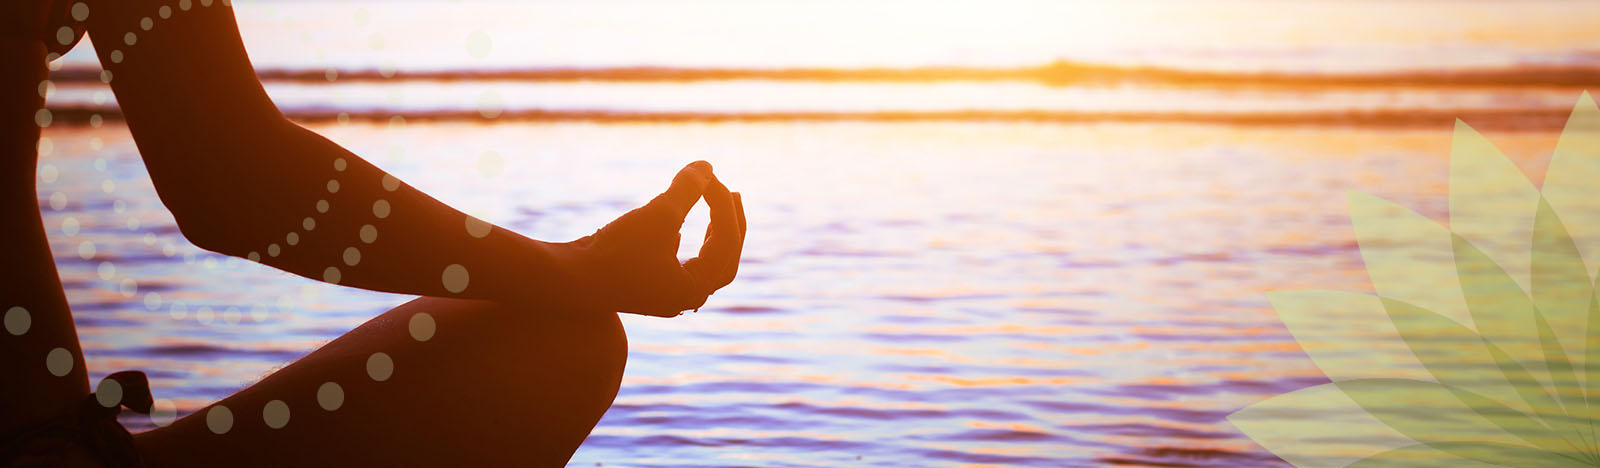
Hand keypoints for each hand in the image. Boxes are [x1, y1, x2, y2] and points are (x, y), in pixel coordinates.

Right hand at [571, 161, 746, 316]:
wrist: (563, 279)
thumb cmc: (613, 251)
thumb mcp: (657, 215)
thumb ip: (686, 190)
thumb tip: (707, 166)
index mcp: (693, 289)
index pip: (724, 241)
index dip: (722, 205)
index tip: (710, 175)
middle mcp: (682, 299)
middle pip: (722, 259)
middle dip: (730, 224)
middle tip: (732, 193)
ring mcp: (662, 295)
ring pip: (701, 263)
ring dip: (711, 233)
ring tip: (715, 204)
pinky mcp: (642, 286)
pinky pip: (675, 266)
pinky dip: (683, 245)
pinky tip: (675, 232)